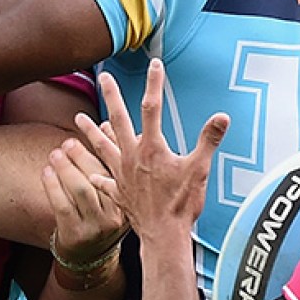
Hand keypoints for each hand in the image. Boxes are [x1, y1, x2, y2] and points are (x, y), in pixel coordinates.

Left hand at [41, 137, 127, 264]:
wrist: (91, 258)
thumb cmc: (101, 216)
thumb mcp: (112, 190)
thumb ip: (110, 157)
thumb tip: (106, 124)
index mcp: (129, 201)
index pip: (118, 167)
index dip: (108, 144)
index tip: (98, 125)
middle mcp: (115, 215)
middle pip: (98, 177)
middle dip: (82, 156)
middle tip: (68, 143)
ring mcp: (96, 226)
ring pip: (80, 191)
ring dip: (66, 169)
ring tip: (56, 154)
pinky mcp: (77, 234)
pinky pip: (63, 206)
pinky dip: (53, 186)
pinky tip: (46, 172)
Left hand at [77, 59, 228, 241]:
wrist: (163, 235)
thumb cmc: (181, 204)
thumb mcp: (199, 169)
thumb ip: (209, 140)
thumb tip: (222, 116)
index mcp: (152, 148)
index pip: (152, 108)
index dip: (154, 84)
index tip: (154, 64)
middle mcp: (132, 157)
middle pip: (118, 120)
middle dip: (112, 96)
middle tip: (103, 77)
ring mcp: (122, 174)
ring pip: (101, 147)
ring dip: (90, 131)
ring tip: (78, 118)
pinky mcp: (118, 192)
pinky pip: (103, 181)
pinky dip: (96, 175)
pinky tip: (89, 173)